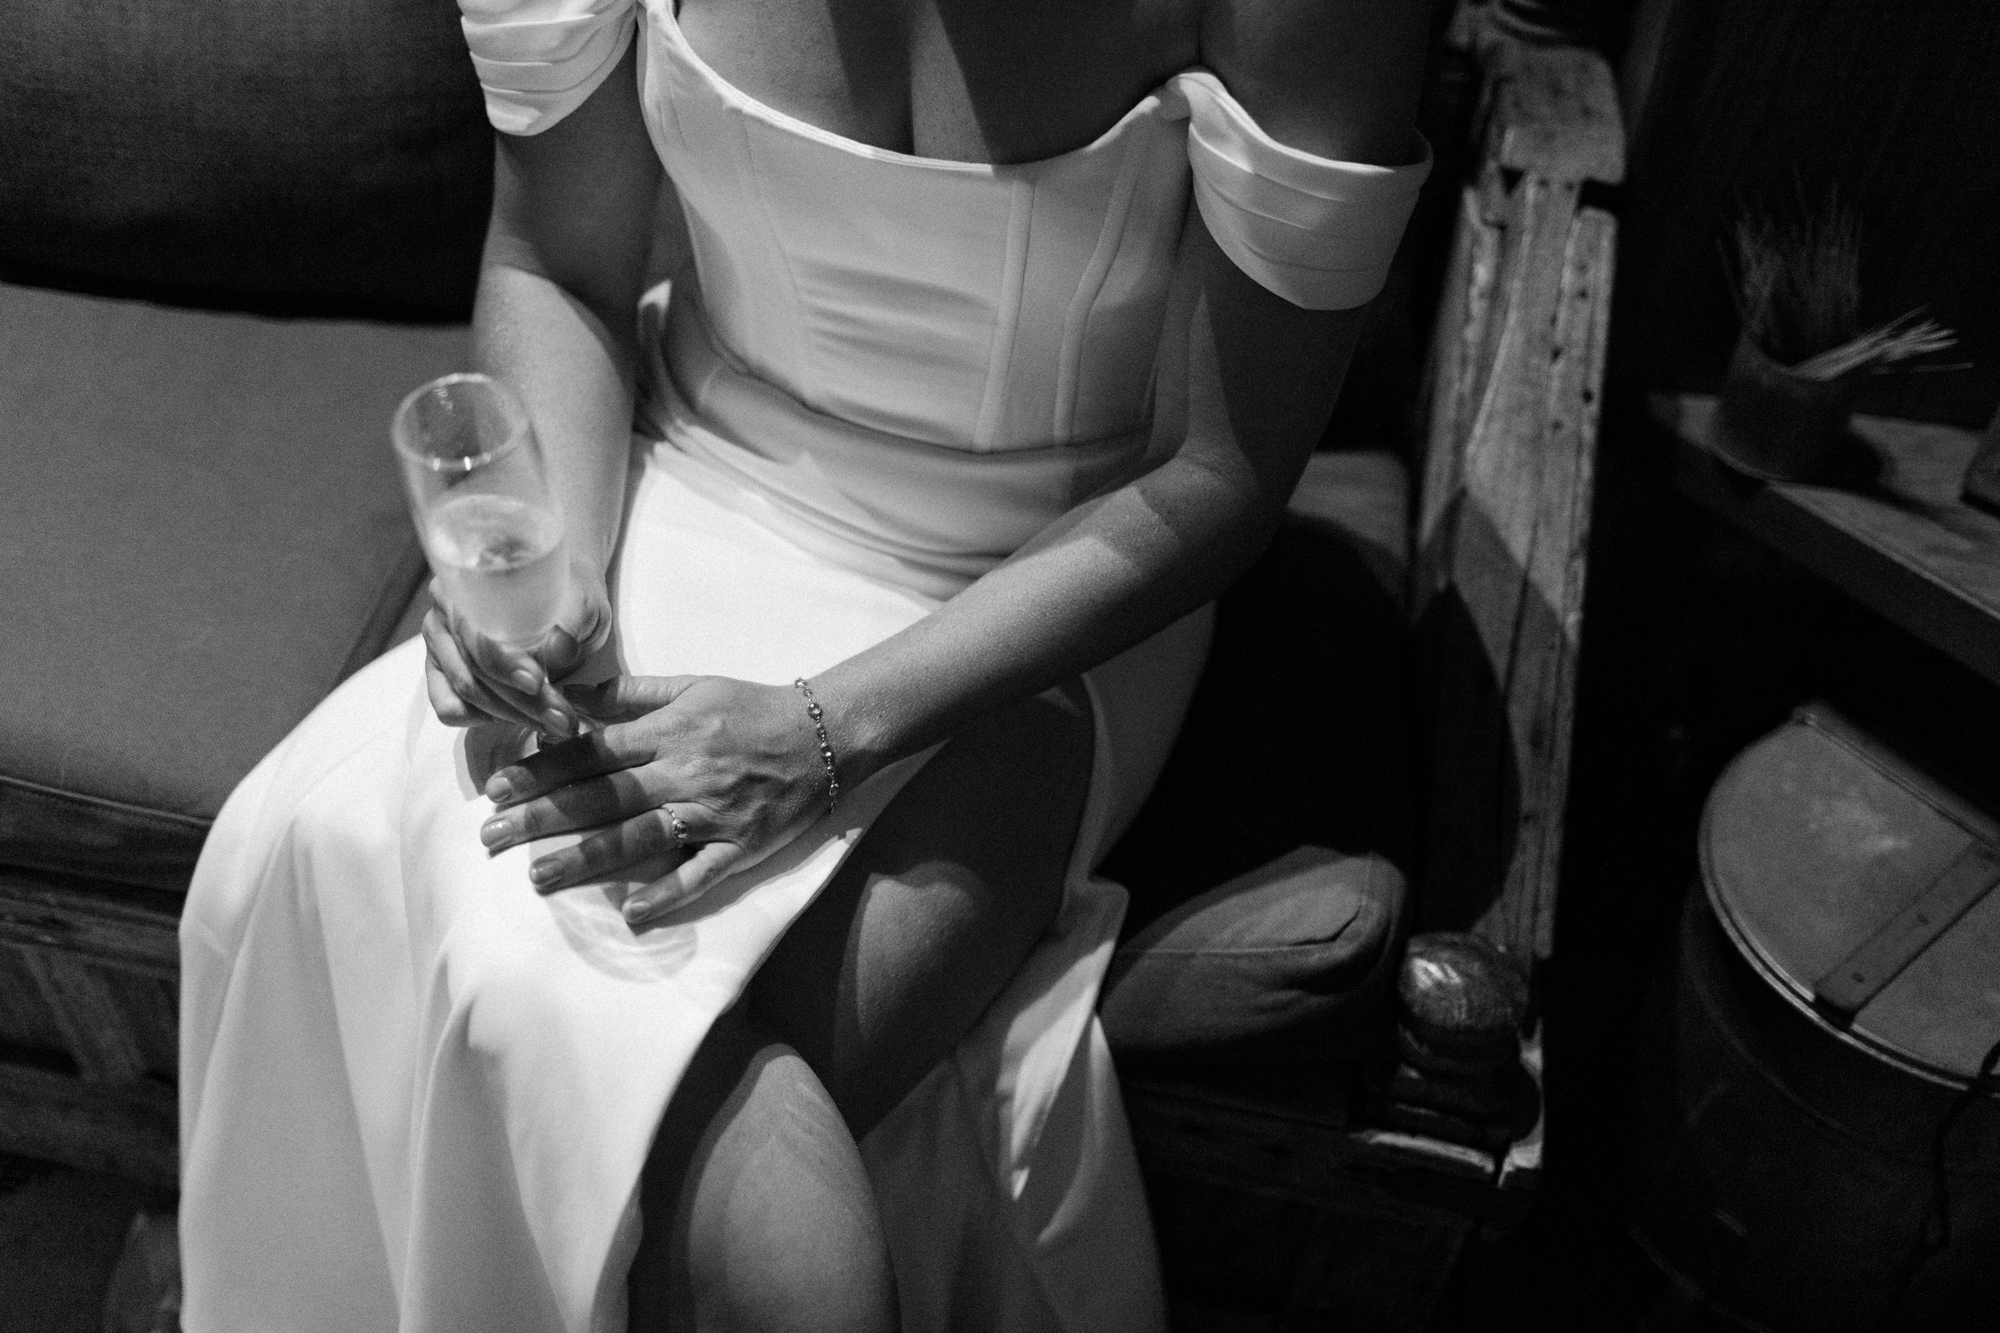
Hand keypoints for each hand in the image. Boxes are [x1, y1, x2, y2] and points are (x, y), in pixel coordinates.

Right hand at [422, 556, 611, 738]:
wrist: (565, 606)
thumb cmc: (570, 599)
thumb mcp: (582, 604)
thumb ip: (570, 621)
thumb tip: (558, 648)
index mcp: (470, 581)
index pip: (477, 632)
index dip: (505, 663)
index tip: (537, 684)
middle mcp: (444, 609)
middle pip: (473, 668)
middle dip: (521, 701)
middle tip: (565, 721)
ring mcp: (439, 643)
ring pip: (465, 692)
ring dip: (512, 715)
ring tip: (557, 723)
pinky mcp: (440, 673)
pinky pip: (450, 708)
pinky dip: (485, 719)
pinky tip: (520, 714)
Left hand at [475, 675, 833, 923]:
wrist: (826, 734)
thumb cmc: (752, 707)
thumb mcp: (690, 685)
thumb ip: (627, 693)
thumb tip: (566, 696)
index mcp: (668, 731)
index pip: (591, 751)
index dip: (541, 770)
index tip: (496, 788)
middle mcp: (684, 771)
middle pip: (603, 796)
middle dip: (542, 816)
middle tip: (491, 836)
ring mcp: (713, 812)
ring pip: (640, 837)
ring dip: (586, 858)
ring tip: (538, 878)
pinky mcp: (742, 845)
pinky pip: (702, 873)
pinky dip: (669, 893)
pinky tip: (632, 914)